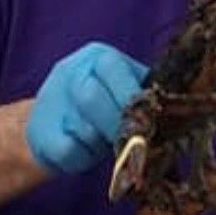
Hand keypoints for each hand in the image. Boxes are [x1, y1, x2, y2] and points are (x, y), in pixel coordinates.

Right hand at [26, 42, 147, 174]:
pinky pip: (69, 150)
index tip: (146, 116)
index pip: (112, 68)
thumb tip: (175, 111)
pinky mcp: (40, 134)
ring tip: (106, 143)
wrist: (55, 124)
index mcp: (97, 56)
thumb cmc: (106, 106)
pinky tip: (86, 152)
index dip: (129, 95)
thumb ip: (143, 95)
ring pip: (82, 128)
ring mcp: (51, 101)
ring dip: (102, 143)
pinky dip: (84, 158)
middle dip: (117, 123)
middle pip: (92, 97)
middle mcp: (70, 72)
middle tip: (131, 138)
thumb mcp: (124, 89)